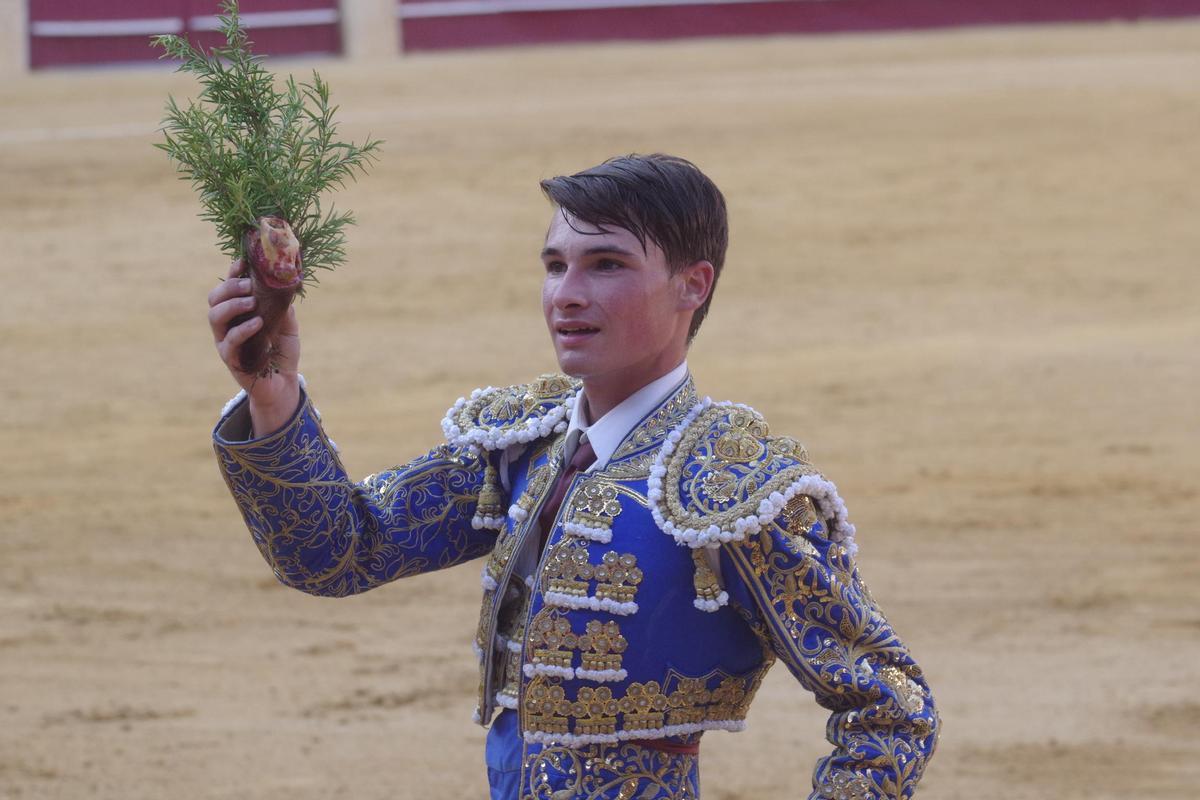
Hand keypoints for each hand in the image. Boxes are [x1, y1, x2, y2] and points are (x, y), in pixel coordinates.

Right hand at [208, 258, 300, 432]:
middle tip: (250, 285)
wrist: (283, 384)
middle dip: (230, 287)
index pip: (229, 288)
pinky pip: (230, 341)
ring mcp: (225, 341)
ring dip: (232, 305)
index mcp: (238, 312)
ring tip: (252, 301)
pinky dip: (243, 329)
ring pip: (215, 316)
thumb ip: (283, 307)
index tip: (243, 262)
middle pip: (215, 299)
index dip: (233, 273)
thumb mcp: (287, 325)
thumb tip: (283, 287)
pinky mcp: (230, 359)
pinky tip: (258, 323)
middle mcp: (227, 324)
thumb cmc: (282, 352)